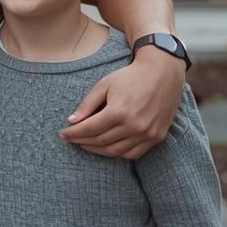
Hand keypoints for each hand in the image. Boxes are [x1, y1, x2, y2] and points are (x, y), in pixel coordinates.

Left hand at [59, 47, 183, 158]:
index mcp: (119, 111)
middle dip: (82, 141)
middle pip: (100, 141)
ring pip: (115, 150)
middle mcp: (134, 126)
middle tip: (72, 139)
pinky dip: (117, 153)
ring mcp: (147, 134)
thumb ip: (88, 104)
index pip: (89, 128)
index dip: (74, 133)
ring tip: (86, 144)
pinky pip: (133, 154)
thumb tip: (72, 121)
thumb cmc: (131, 76)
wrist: (162, 73)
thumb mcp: (105, 84)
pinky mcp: (157, 137)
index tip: (63, 134)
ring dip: (97, 150)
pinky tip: (107, 147)